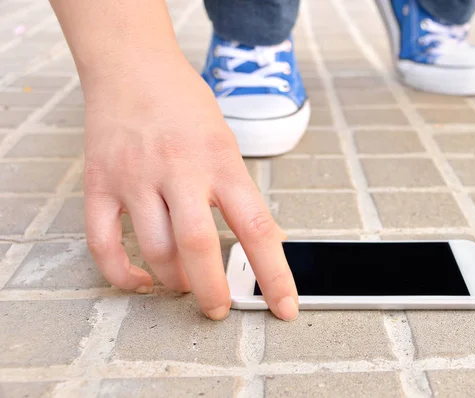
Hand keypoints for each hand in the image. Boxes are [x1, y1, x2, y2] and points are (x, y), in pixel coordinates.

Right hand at [82, 55, 297, 320]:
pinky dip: (121, 274)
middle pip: (198, 247)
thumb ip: (241, 192)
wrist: (132, 65)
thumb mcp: (227, 142)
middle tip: (218, 308)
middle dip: (212, 292)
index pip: (257, 228)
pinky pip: (103, 243)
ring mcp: (136, 177)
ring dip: (174, 281)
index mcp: (221, 161)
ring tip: (184, 283)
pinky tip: (139, 281)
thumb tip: (265, 237)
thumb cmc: (185, 104)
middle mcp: (179, 170)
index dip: (274, 275)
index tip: (284, 307)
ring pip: (155, 250)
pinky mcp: (101, 183)